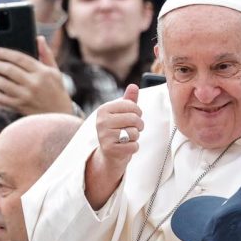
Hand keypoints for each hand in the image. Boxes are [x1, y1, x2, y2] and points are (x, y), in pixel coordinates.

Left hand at [0, 36, 73, 114]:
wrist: (59, 114)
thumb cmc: (56, 90)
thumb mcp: (54, 71)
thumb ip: (46, 54)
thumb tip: (39, 38)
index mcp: (42, 72)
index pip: (19, 58)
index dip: (5, 53)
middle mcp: (34, 84)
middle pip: (8, 70)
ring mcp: (26, 96)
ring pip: (2, 83)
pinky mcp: (20, 106)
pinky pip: (1, 98)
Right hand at [84, 84, 142, 208]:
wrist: (110, 154)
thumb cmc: (118, 130)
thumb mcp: (123, 114)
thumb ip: (129, 100)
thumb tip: (133, 86)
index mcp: (103, 109)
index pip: (132, 106)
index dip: (138, 113)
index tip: (132, 118)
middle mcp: (101, 121)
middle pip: (134, 119)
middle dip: (139, 125)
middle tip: (132, 129)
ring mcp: (104, 136)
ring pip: (134, 133)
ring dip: (135, 137)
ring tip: (127, 138)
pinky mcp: (109, 149)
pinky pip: (133, 146)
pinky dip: (134, 147)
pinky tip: (125, 147)